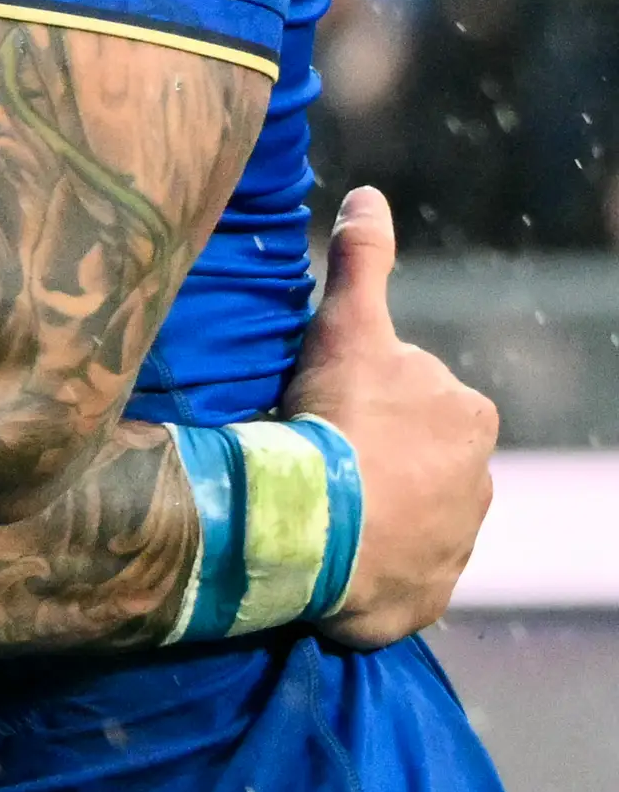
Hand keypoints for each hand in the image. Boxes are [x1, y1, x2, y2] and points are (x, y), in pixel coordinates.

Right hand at [288, 184, 497, 647]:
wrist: (323, 528)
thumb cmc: (338, 420)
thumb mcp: (345, 327)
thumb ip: (361, 260)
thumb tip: (368, 194)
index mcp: (469, 415)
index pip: (418, 399)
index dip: (367, 400)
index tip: (323, 409)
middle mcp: (479, 480)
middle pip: (417, 460)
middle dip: (374, 458)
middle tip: (312, 456)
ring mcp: (456, 544)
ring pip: (407, 517)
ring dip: (369, 513)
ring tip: (314, 509)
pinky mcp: (427, 597)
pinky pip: (395, 575)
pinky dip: (367, 567)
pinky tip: (327, 554)